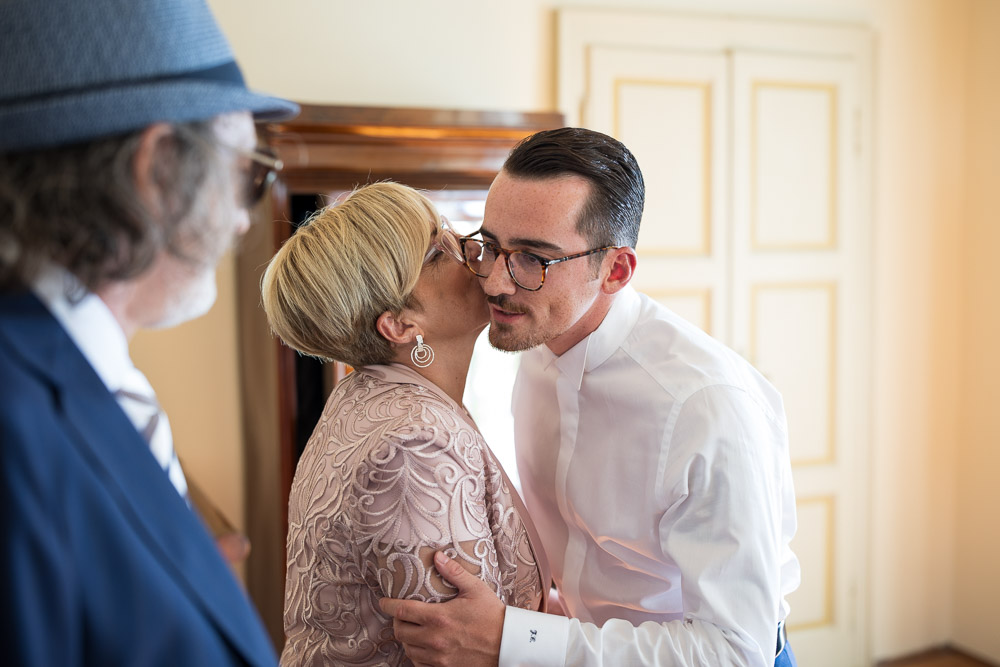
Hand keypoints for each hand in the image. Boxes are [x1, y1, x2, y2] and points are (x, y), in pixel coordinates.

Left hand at [379, 551, 505, 666]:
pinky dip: (416, 655)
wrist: (509, 644)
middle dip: (396, 622)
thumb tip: (437, 556)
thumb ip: (454, 572)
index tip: (384, 601)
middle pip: (400, 632)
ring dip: (406, 639)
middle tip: (401, 615)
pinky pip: (420, 665)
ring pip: (408, 649)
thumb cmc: (493, 615)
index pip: (402, 610)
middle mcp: (435, 639)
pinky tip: (422, 647)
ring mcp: (439, 657)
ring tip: (411, 630)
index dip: (388, 605)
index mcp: (439, 617)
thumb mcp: (475, 589)